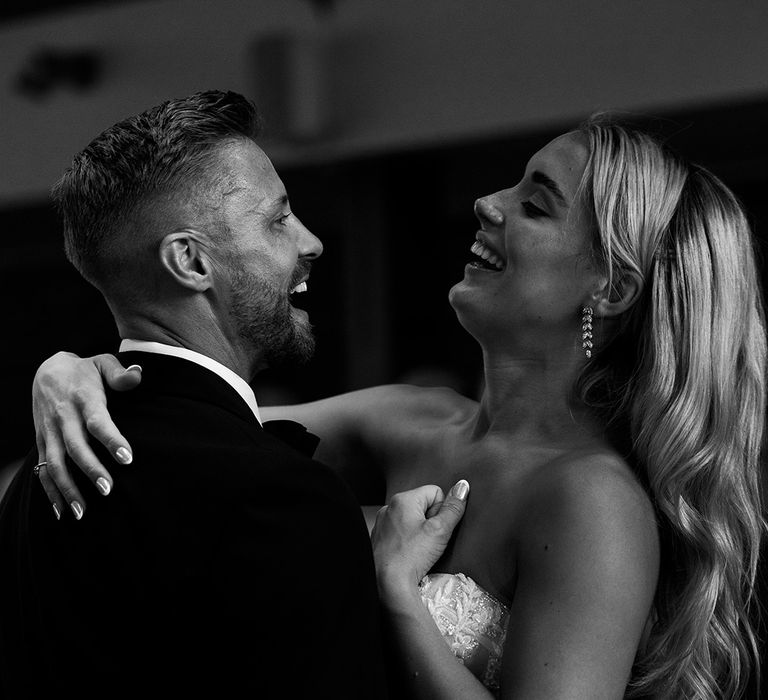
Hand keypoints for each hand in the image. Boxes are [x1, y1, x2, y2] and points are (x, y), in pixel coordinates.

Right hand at [32, 352, 140, 518]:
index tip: (128, 458)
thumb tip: (137, 376)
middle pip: (75, 447)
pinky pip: (43, 469)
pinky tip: (62, 511)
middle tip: (108, 490)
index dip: (112, 439)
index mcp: (83, 398)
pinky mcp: (42, 442)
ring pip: (55, 463)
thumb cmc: (84, 370)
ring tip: (83, 512)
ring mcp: (50, 431)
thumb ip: (120, 373)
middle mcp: (64, 417)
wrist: (46, 370)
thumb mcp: (102, 362)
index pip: (98, 421)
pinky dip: (50, 491)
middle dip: (90, 470)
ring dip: (68, 488)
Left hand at [371, 480, 468, 607]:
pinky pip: (400, 532)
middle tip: (430, 541)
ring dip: (420, 531)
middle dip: (431, 521)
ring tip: (420, 550)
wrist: (387, 585)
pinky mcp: (379, 539)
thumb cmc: (411, 557)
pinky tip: (409, 554)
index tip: (437, 530)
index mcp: (402, 499)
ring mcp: (382, 523)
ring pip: (412, 519)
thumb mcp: (439, 531)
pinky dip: (408, 540)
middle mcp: (389, 507)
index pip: (435, 492)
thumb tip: (463, 486)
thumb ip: (453, 508)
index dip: (442, 511)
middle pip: (423, 505)